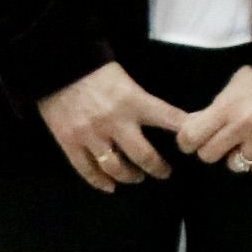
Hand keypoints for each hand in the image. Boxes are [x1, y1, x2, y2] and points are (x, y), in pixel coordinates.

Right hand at [38, 63, 186, 193]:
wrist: (57, 66)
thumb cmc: (96, 70)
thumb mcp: (127, 79)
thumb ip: (142, 100)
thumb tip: (166, 117)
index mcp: (134, 101)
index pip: (169, 119)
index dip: (186, 132)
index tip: (194, 143)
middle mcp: (115, 122)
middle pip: (144, 156)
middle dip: (158, 168)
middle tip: (165, 172)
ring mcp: (91, 135)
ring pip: (116, 168)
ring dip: (131, 176)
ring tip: (138, 177)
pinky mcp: (70, 143)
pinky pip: (87, 170)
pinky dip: (100, 182)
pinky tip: (110, 186)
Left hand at [175, 65, 251, 178]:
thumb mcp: (230, 88)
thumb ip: (212, 111)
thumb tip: (190, 127)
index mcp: (226, 108)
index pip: (190, 138)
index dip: (188, 141)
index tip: (193, 139)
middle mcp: (241, 126)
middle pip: (208, 156)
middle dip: (211, 148)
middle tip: (221, 139)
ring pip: (235, 166)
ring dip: (237, 156)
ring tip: (245, 142)